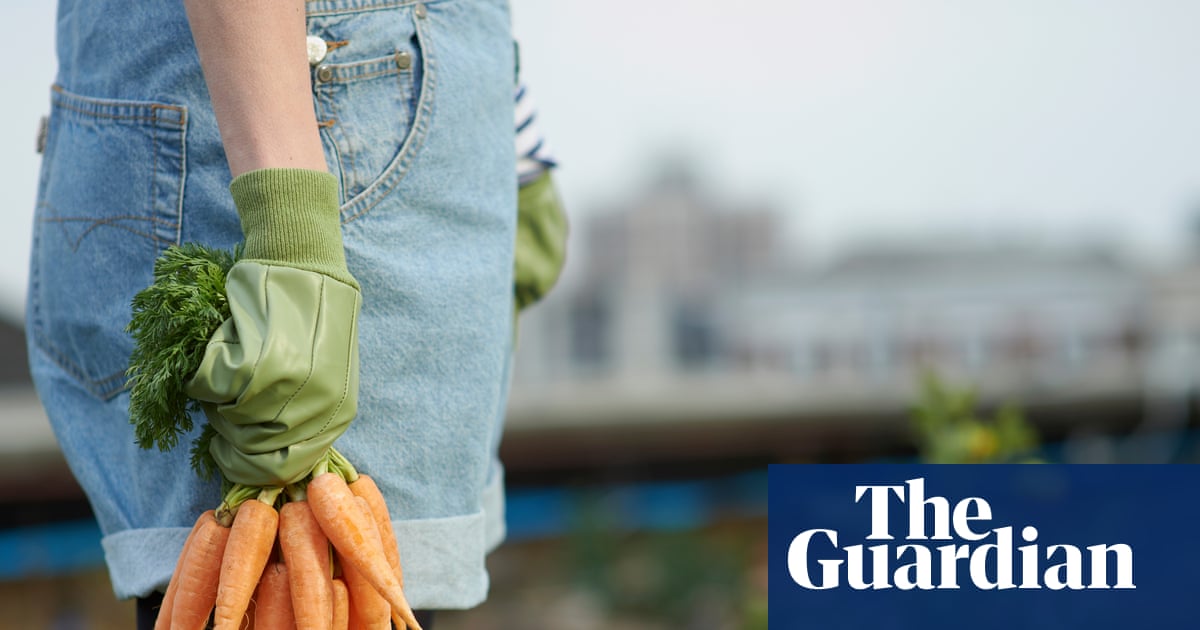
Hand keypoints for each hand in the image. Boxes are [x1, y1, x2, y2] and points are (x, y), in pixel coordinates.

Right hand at [186, 169, 359, 485]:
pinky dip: (204, 373)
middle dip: (227, 432)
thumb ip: (303, 416)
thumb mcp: (326, 375)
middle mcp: (317, 407)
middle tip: (223, 403)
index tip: (230, 449)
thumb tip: (263, 457)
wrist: (302, 261)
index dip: (250, 465)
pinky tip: (224, 346)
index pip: (285, 466)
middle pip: (251, 450)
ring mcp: (287, 388)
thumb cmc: (310, 316)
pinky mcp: (255, 364)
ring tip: (229, 367)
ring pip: (227, 420)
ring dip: (216, 400)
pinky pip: (210, 389)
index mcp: (337, 412)